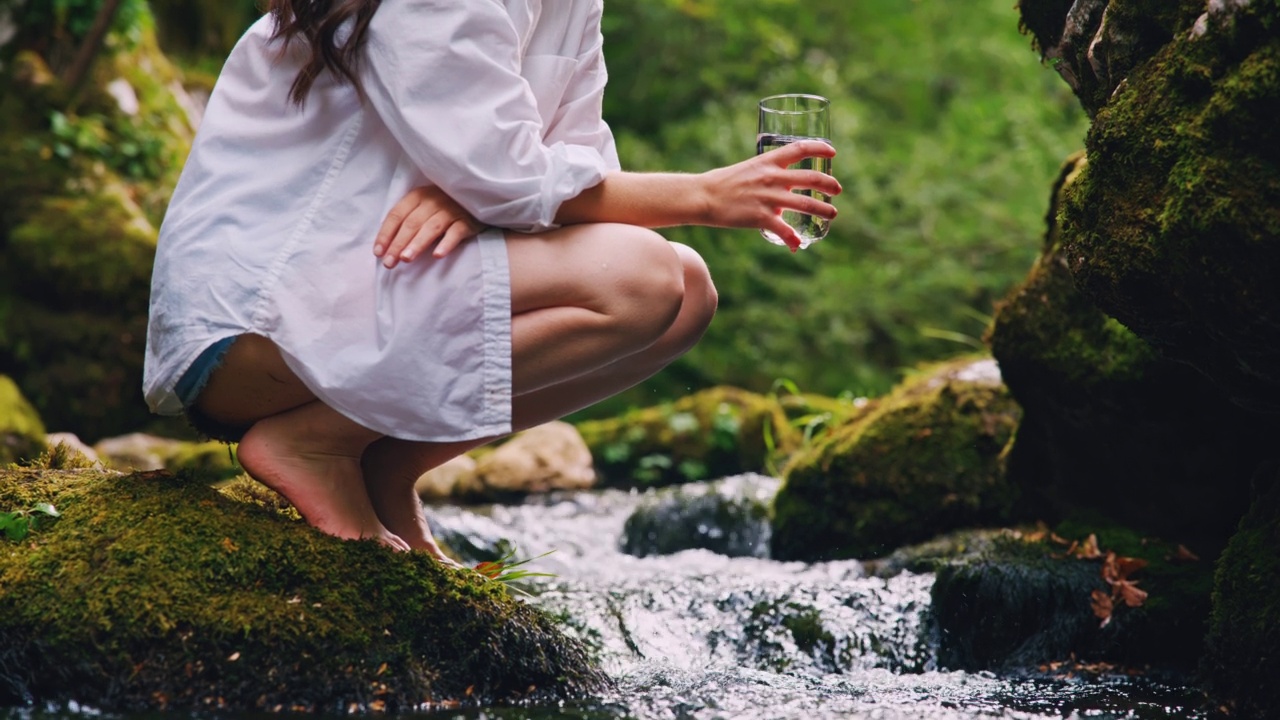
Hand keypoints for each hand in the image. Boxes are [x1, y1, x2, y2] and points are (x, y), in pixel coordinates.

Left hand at [373, 185, 486, 267]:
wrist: (477, 199)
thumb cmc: (444, 207)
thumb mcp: (424, 206)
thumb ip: (408, 220)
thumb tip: (387, 245)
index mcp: (418, 196)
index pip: (397, 215)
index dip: (386, 234)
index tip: (378, 253)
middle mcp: (433, 200)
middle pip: (412, 223)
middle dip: (398, 244)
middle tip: (389, 263)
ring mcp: (451, 210)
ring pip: (431, 228)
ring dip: (417, 244)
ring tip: (406, 259)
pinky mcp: (467, 220)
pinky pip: (456, 232)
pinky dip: (446, 243)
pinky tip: (437, 255)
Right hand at [701, 139, 841, 250]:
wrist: (704, 196)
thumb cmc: (723, 183)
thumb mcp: (748, 170)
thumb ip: (768, 179)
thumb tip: (783, 195)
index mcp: (768, 162)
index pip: (800, 148)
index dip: (820, 148)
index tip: (833, 151)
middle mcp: (771, 177)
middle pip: (810, 178)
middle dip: (829, 184)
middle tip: (838, 190)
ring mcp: (767, 197)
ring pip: (804, 204)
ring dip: (823, 210)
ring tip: (832, 214)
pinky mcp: (760, 216)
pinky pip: (783, 229)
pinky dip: (792, 238)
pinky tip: (797, 244)